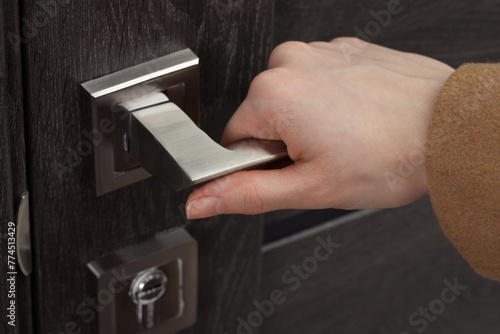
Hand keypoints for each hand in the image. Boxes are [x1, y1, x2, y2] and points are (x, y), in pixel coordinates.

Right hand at [185, 37, 454, 218]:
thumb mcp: (309, 188)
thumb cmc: (391, 156)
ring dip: (306, 121)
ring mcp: (318, 49)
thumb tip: (201, 200)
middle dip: (283, 142)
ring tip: (345, 137)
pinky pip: (316, 80)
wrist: (450, 129)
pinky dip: (328, 101)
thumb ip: (245, 193)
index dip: (260, 163)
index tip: (295, 168)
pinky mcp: (343, 48)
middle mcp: (289, 61)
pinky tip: (356, 117)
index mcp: (272, 94)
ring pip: (288, 98)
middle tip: (324, 156)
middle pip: (260, 116)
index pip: (232, 138)